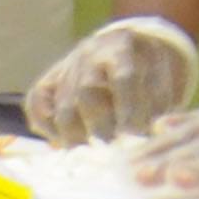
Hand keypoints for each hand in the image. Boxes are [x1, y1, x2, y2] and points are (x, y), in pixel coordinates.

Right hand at [25, 15, 198, 145]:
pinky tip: (59, 140)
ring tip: (86, 152)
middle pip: (86, 90)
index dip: (128, 107)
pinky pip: (36, 99)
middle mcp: (90, 53)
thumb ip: (155, 105)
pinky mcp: (50, 77)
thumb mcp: (162, 78)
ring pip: (60, 100)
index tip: (133, 135)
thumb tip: (143, 139)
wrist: (126, 45)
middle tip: (109, 148)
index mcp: (123, 47)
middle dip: (99, 125)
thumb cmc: (147, 69)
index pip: (123, 77)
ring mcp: (67, 64)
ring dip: (72, 132)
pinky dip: (42, 122)